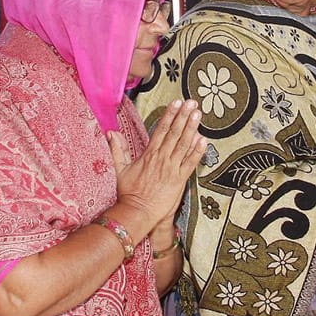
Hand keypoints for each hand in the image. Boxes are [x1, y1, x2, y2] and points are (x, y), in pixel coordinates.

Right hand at [108, 99, 206, 228]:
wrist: (137, 213)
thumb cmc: (129, 193)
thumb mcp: (120, 169)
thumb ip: (118, 149)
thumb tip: (112, 132)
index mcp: (149, 154)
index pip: (161, 130)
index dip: (170, 115)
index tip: (176, 103)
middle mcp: (162, 158)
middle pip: (175, 133)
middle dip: (183, 116)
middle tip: (192, 102)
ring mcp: (172, 168)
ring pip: (184, 144)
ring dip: (192, 128)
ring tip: (198, 114)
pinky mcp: (180, 180)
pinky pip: (191, 163)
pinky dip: (198, 151)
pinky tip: (204, 140)